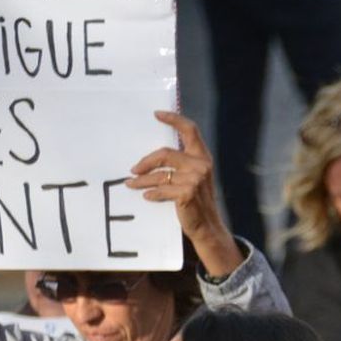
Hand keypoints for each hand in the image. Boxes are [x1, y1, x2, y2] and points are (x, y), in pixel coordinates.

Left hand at [127, 111, 243, 276]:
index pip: (190, 131)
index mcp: (203, 157)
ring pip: (160, 174)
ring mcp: (196, 179)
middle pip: (165, 153)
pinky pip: (161, 189)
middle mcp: (201, 165)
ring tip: (132, 185)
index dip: (174, 119)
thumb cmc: (197, 201)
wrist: (207, 226)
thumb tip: (149, 159)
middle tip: (133, 170)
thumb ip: (180, 164)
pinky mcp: (188, 193)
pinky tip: (147, 196)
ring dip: (142, 181)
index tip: (157, 114)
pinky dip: (152, 194)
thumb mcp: (193, 178)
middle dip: (146, 162)